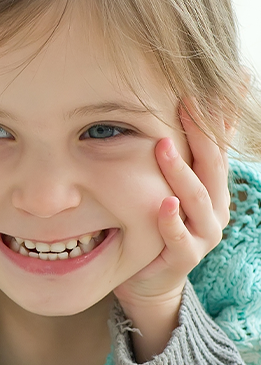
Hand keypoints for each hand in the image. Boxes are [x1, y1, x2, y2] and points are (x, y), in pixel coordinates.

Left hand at [114, 111, 229, 360]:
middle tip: (186, 101)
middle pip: (212, 164)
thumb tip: (164, 109)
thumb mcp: (165, 187)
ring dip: (180, 171)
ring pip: (197, 198)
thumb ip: (170, 158)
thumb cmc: (154, 226)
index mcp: (213, 187)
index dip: (214, 116)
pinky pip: (179, 238)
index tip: (204, 86)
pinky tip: (164, 204)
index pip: (217, 144)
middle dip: (200, 132)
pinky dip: (171, 221)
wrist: (148, 278)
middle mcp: (215, 208)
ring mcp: (204, 234)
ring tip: (164, 147)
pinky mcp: (185, 258)